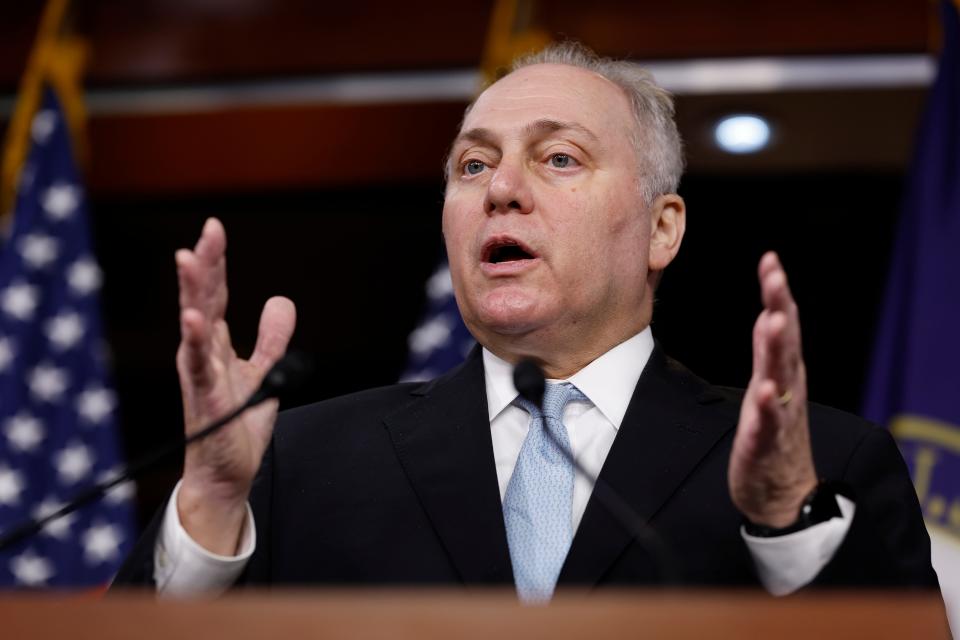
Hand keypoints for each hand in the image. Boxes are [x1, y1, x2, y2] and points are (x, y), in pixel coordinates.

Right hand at [174, 218, 295, 553]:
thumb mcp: (265, 373)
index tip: (214, 228)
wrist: (228, 473)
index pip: (215, 294)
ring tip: (188, 258)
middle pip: (203, 299)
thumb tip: (280, 300)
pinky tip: (193, 318)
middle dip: (204, 263)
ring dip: (192, 291)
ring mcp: (200, 372)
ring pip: (194, 323)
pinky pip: (198, 364)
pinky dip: (195, 339)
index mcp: (215, 344)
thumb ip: (271, 338)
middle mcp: (203, 352)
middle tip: (208, 229)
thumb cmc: (236, 424)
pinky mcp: (204, 396)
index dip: (215, 262)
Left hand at [729, 252, 816, 527]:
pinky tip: (766, 390)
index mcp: (783, 372)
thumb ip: (770, 350)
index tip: (771, 260)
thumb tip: (770, 311)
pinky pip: (768, 424)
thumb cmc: (775, 434)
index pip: (781, 324)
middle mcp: (785, 387)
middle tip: (776, 275)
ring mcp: (778, 415)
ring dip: (777, 348)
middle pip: (784, 341)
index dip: (777, 292)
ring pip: (779, 376)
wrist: (783, 494)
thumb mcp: (770, 384)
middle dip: (780, 306)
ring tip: (774, 319)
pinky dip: (768, 407)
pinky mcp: (766, 443)